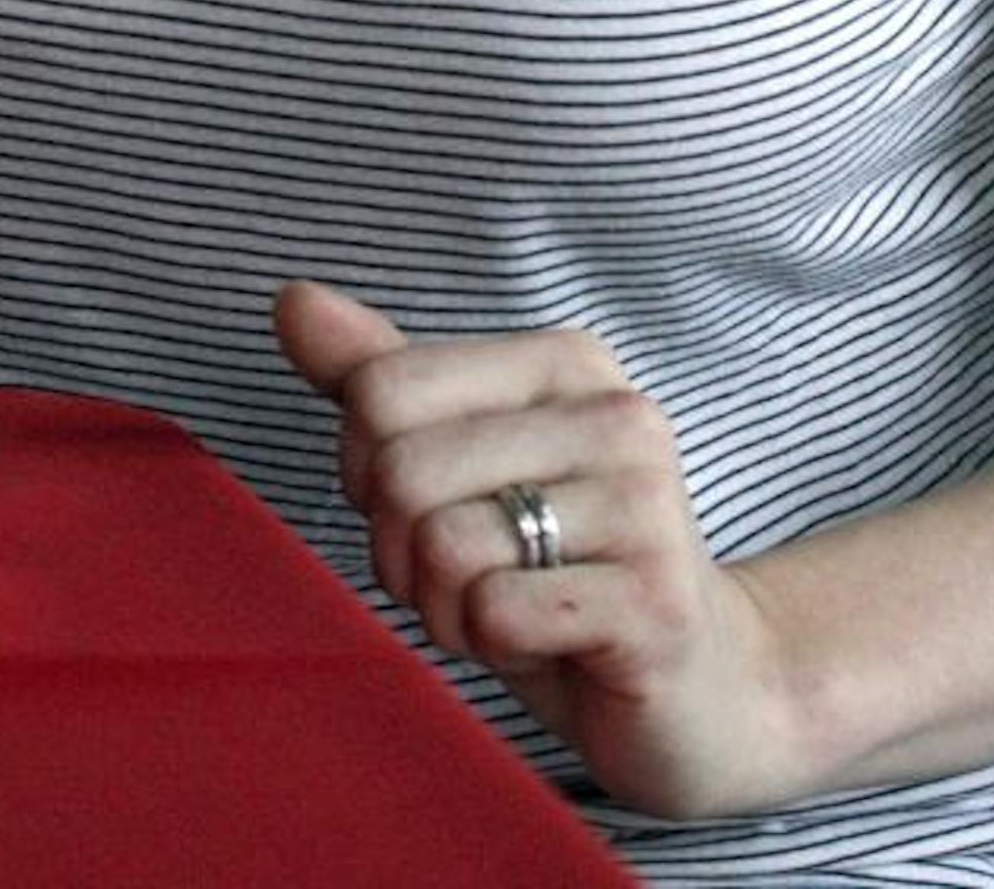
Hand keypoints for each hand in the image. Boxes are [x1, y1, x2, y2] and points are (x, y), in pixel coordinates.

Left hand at [273, 279, 798, 820]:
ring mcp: (647, 505)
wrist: (703, 692)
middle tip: (461, 581)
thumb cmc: (557, 571)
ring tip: (505, 612)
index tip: (427, 510)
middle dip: (400, 552)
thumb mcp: (461, 470)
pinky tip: (544, 646)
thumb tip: (290, 300)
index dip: (366, 473)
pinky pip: (496, 612)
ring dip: (445, 607)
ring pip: (443, 546)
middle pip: (401, 471)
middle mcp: (615, 414)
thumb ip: (379, 382)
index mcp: (564, 362)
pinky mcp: (654, 602)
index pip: (379, 390)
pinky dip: (490, 644)